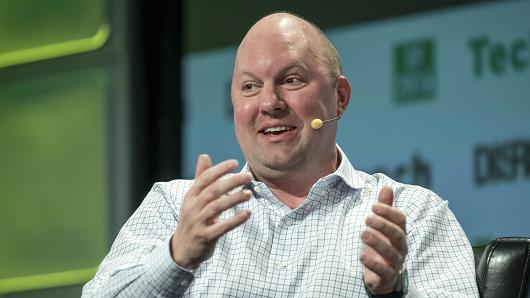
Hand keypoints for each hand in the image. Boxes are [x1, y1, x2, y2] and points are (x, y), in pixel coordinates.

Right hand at [171, 154, 251, 268]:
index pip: (204, 178)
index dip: (219, 169)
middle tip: (248, 177)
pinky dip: (236, 220)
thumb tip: (205, 156)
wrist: (181, 249)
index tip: (235, 163)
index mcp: (190, 196)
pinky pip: (222, 227)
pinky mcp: (205, 237)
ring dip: (235, 199)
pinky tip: (248, 213)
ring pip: (218, 207)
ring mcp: (198, 222)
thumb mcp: (193, 198)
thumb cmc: (192, 219)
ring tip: (249, 194)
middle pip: (213, 191)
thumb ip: (200, 177)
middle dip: (231, 182)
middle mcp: (192, 208)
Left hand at [360, 186, 407, 293]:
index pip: (400, 220)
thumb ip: (385, 208)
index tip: (373, 206)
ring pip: (391, 253)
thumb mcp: (382, 226)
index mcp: (400, 233)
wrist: (383, 276)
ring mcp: (395, 263)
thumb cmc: (382, 245)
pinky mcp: (387, 276)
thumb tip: (387, 186)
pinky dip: (373, 264)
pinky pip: (383, 271)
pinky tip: (362, 256)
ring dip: (377, 242)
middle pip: (398, 235)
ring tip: (362, 234)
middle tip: (367, 218)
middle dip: (383, 225)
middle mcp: (401, 248)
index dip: (388, 212)